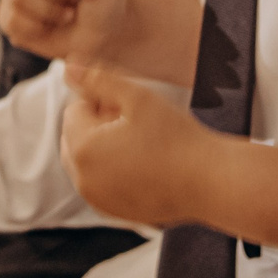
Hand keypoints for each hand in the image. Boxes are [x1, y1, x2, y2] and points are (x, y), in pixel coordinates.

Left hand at [61, 60, 215, 228]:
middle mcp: (82, 179)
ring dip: (104, 148)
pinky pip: (100, 183)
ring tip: (143, 145)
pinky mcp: (111, 212)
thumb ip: (97, 79)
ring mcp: (96, 199)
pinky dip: (113, 172)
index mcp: (82, 149)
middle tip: (136, 125)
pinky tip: (145, 166)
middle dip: (97, 126)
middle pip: (75, 137)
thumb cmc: (177, 136)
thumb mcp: (137, 98)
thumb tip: (67, 65)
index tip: (132, 109)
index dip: (102, 102)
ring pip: (87, 161)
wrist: (210, 182)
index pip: (75, 110)